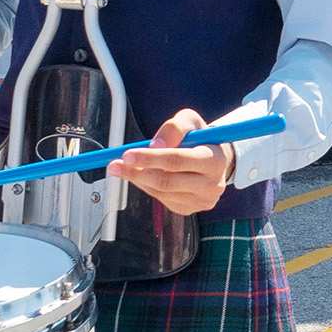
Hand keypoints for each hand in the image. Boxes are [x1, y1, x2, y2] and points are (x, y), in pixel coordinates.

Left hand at [107, 109, 231, 216]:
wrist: (217, 160)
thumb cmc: (201, 138)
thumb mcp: (190, 121)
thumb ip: (173, 128)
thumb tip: (153, 146)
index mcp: (215, 160)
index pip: (177, 160)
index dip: (150, 158)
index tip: (127, 155)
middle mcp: (212, 185)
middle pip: (167, 181)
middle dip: (136, 172)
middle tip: (114, 164)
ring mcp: (201, 201)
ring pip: (160, 192)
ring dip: (138, 179)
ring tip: (124, 167)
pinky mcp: (190, 209)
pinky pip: (161, 199)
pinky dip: (146, 186)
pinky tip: (142, 175)